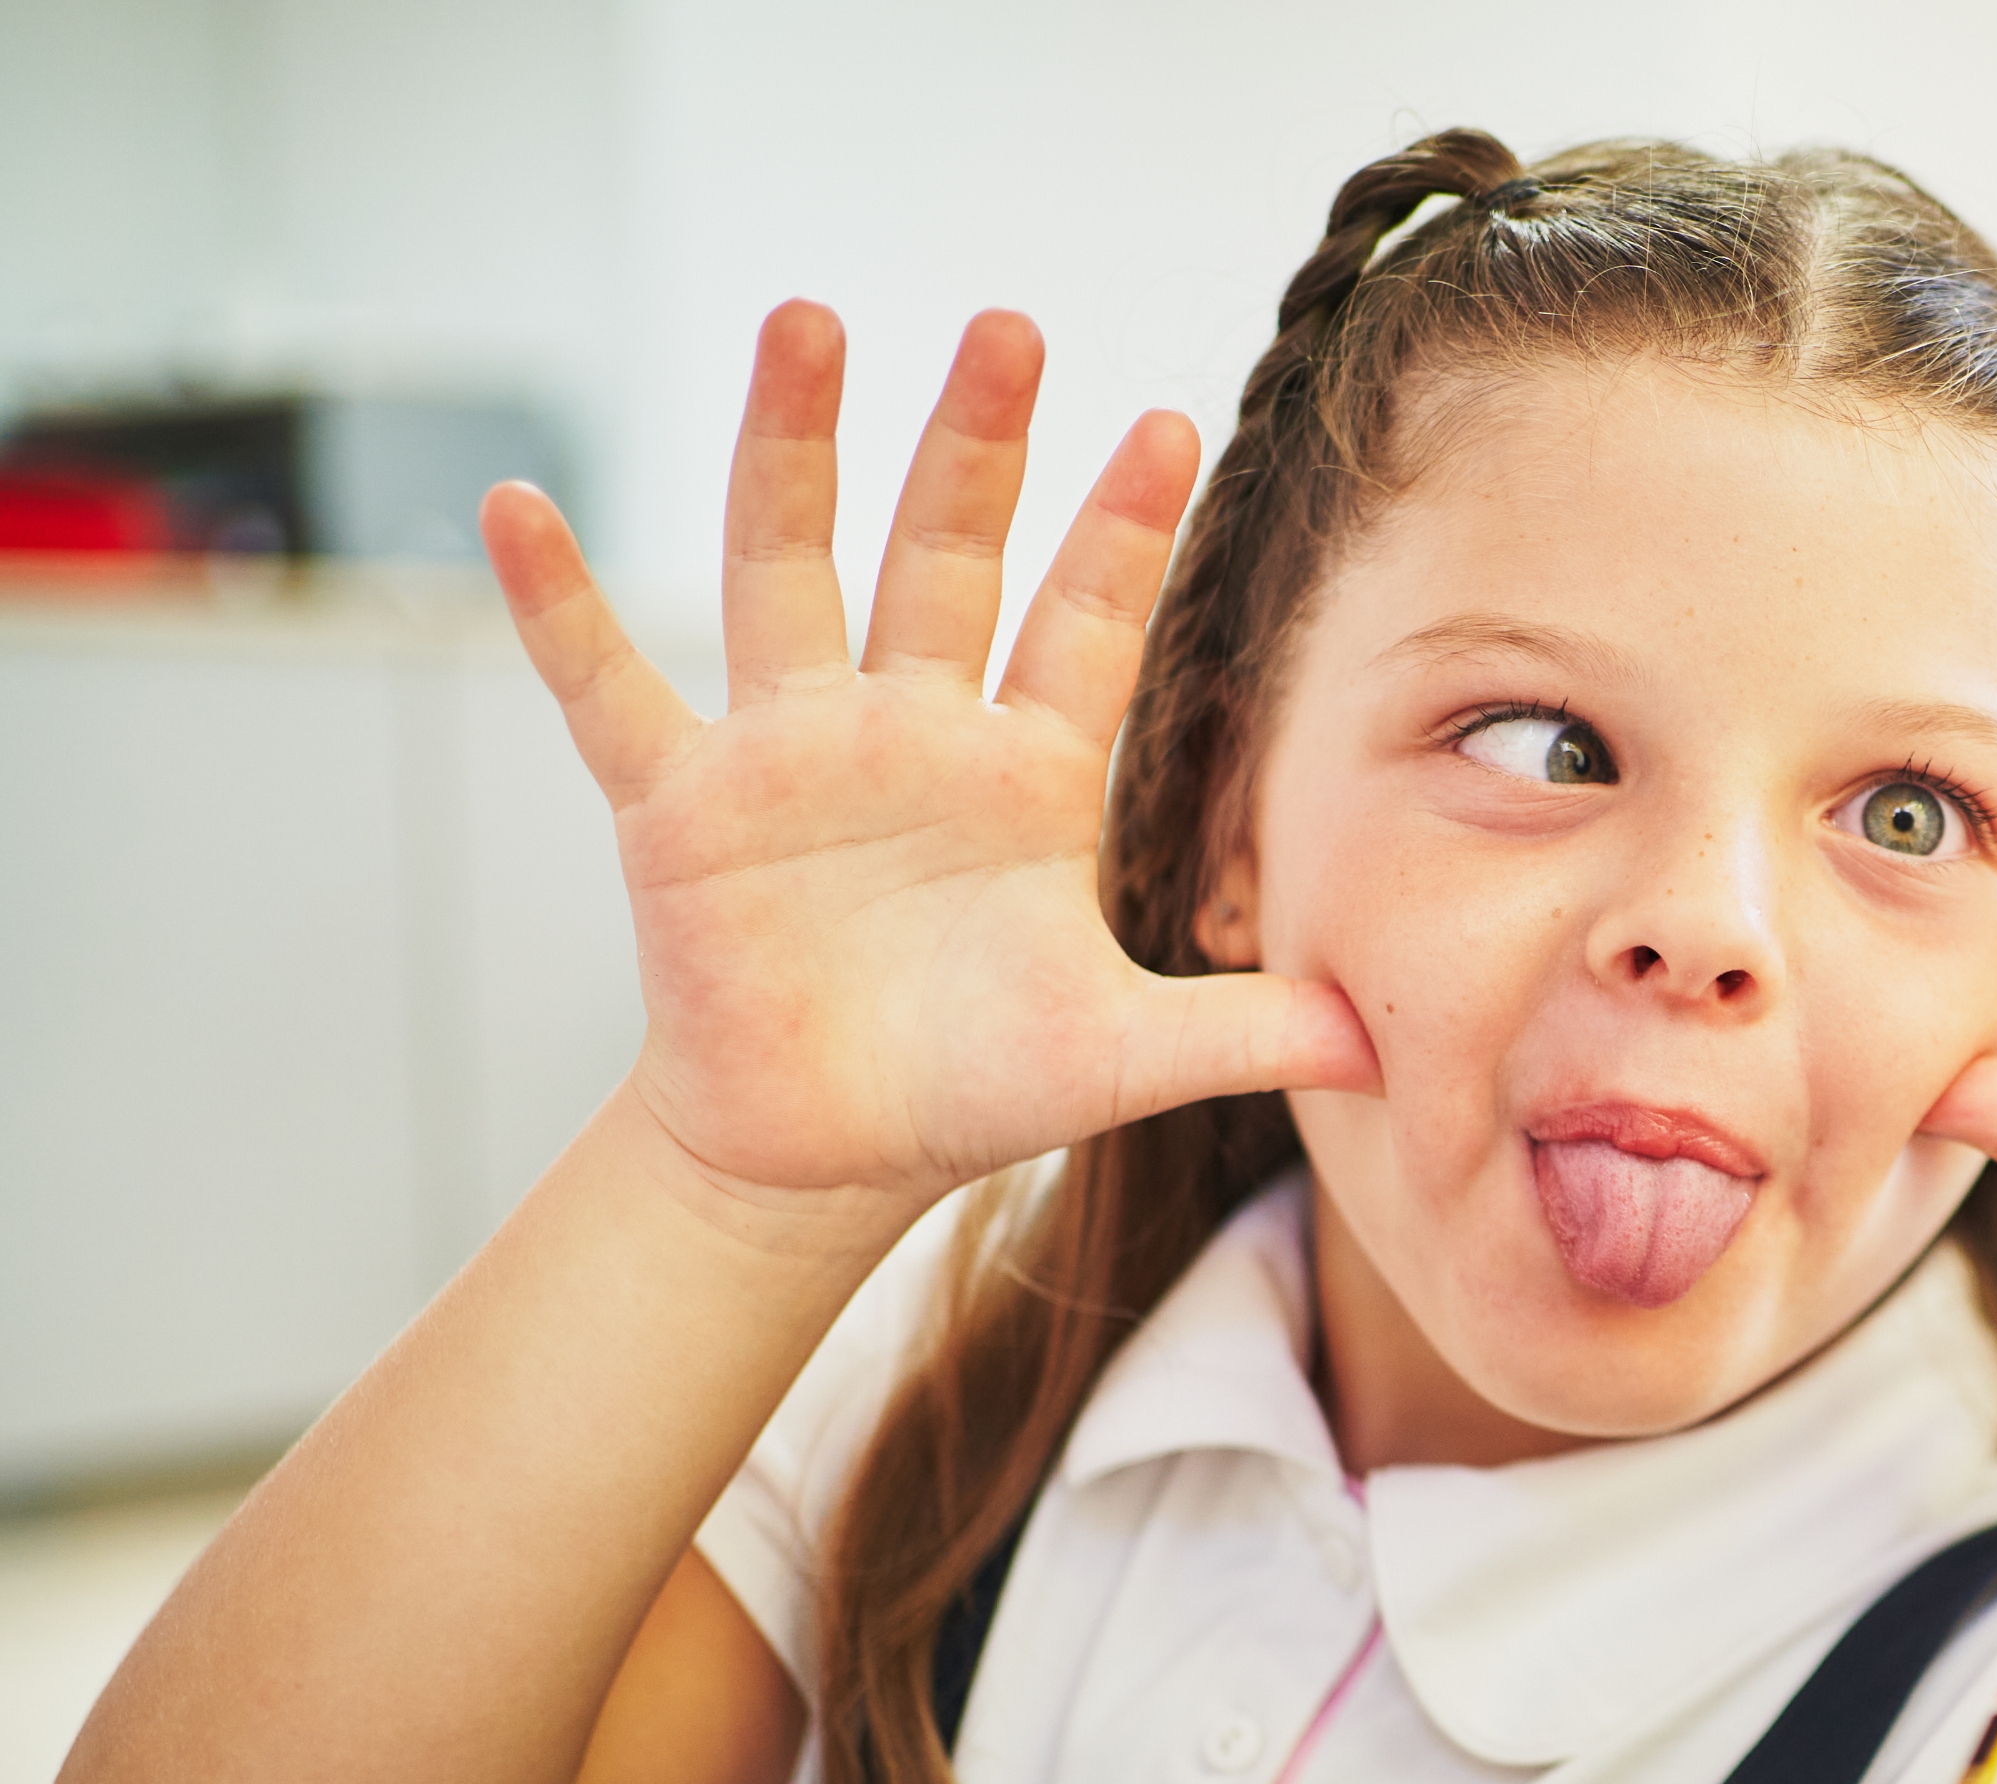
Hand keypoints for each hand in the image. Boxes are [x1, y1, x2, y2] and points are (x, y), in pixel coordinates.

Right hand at [480, 302, 1374, 1243]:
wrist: (826, 1155)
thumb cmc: (970, 1089)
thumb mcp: (1122, 1057)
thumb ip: (1247, 1030)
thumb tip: (1384, 1046)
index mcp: (1024, 774)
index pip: (1086, 621)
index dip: (1122, 528)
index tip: (1168, 421)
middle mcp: (910, 731)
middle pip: (946, 550)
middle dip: (977, 440)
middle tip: (1009, 322)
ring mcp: (791, 752)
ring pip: (789, 566)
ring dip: (793, 446)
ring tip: (807, 318)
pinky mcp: (683, 805)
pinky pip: (609, 688)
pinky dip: (559, 606)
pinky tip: (514, 510)